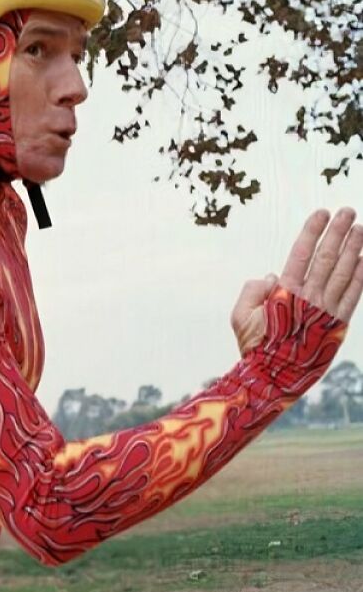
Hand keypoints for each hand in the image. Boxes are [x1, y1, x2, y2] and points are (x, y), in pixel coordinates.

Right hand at [231, 208, 362, 355]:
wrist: (273, 379)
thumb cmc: (255, 346)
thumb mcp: (240, 316)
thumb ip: (252, 290)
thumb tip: (272, 276)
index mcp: (284, 293)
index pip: (301, 254)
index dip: (312, 232)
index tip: (321, 213)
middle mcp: (308, 299)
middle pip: (327, 258)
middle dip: (338, 233)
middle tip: (347, 212)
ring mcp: (326, 312)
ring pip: (344, 273)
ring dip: (354, 249)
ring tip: (360, 229)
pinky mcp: (338, 325)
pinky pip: (353, 296)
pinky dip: (361, 277)